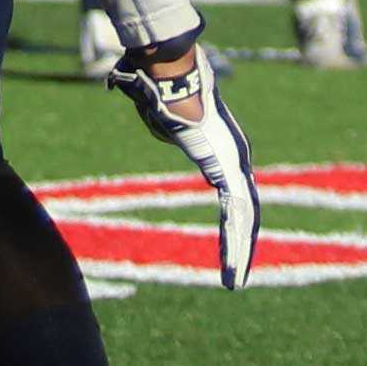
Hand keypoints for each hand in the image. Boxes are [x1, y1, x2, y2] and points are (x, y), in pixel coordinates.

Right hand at [107, 41, 264, 287]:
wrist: (170, 81)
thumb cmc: (158, 88)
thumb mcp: (153, 109)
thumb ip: (152, 112)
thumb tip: (123, 90)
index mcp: (220, 152)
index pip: (232, 196)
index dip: (232, 222)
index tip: (229, 242)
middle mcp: (235, 161)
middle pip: (242, 213)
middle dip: (239, 246)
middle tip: (236, 277)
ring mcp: (236, 167)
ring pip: (243, 221)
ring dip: (239, 254)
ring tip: (234, 284)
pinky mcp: (229, 174)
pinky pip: (235, 217)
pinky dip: (234, 244)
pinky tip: (234, 268)